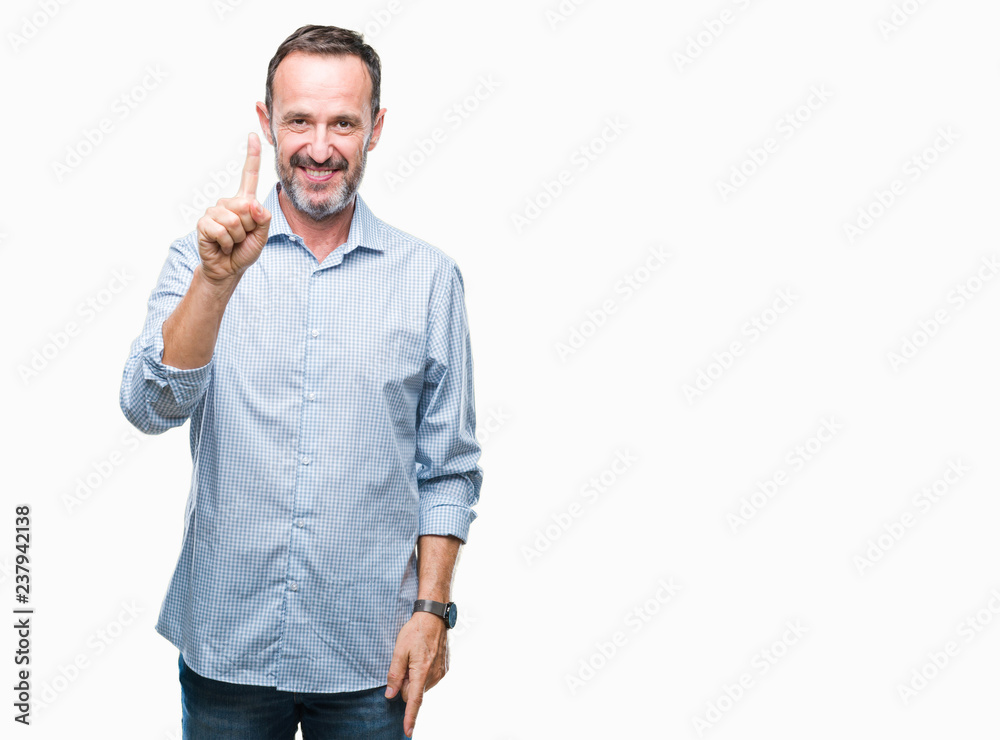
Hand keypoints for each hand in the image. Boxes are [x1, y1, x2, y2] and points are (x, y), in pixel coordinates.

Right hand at [196, 132, 270, 283]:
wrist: (228, 268)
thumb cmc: (245, 250)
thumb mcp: (262, 235)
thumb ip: (263, 219)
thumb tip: (253, 204)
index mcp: (244, 201)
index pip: (249, 175)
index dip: (252, 155)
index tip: (252, 135)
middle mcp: (228, 202)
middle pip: (246, 207)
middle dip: (250, 227)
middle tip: (242, 237)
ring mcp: (214, 211)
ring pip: (235, 221)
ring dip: (238, 237)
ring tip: (233, 242)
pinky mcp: (204, 223)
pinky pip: (222, 231)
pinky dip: (226, 243)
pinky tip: (222, 245)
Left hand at [385, 612, 448, 735]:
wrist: (434, 618)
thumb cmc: (415, 632)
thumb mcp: (399, 650)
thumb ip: (394, 674)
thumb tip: (390, 695)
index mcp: (421, 671)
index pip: (414, 700)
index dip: (410, 717)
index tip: (408, 731)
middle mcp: (434, 675)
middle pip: (413, 692)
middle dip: (406, 684)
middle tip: (405, 664)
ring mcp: (441, 673)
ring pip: (421, 686)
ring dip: (415, 678)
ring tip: (415, 657)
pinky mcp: (444, 669)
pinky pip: (429, 680)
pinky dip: (423, 674)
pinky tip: (423, 657)